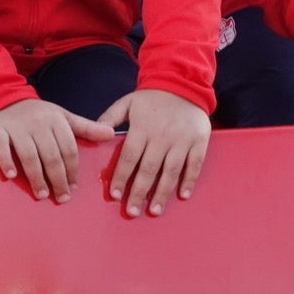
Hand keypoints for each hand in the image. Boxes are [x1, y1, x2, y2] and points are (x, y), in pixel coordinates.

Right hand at [0, 98, 114, 202]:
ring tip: (41, 194)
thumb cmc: (39, 115)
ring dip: (36, 176)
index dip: (72, 169)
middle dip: (57, 179)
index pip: (68, 148)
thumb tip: (111, 133)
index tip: (73, 188)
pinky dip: (7, 161)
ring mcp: (17, 127)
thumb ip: (86, 128)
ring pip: (29, 154)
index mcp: (56, 120)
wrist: (6, 101)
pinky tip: (12, 175)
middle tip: (61, 198)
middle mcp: (38, 123)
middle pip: (51, 155)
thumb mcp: (64, 118)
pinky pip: (1, 148)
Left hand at [96, 90, 209, 217]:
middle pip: (149, 168)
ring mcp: (182, 139)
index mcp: (142, 127)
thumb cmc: (152, 97)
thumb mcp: (128, 102)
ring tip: (155, 211)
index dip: (121, 177)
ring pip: (171, 170)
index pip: (129, 157)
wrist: (184, 81)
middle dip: (139, 192)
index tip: (114, 194)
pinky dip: (189, 180)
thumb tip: (94, 132)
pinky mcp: (200, 140)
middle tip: (132, 212)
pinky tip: (183, 195)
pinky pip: (195, 164)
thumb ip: (110, 117)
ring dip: (163, 192)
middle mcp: (162, 135)